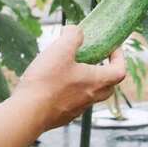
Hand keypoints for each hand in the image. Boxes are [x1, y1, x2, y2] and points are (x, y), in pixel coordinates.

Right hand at [11, 26, 126, 132]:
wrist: (27, 113)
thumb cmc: (47, 82)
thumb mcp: (61, 49)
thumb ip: (73, 35)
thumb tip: (76, 31)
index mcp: (96, 81)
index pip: (120, 71)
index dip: (119, 57)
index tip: (111, 47)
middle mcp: (90, 98)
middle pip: (108, 86)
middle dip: (105, 71)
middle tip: (94, 58)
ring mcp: (76, 109)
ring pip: (89, 94)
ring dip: (85, 81)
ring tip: (69, 68)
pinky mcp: (62, 116)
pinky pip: (72, 102)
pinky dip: (70, 91)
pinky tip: (53, 83)